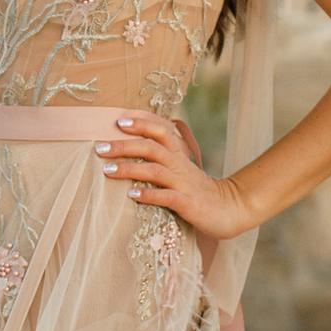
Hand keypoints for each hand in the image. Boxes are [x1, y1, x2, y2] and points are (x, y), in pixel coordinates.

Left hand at [94, 113, 258, 240]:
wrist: (231, 208)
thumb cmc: (199, 190)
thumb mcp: (182, 170)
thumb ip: (163, 158)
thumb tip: (136, 148)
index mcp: (179, 155)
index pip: (159, 131)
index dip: (140, 124)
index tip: (117, 121)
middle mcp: (180, 165)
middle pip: (150, 147)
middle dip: (123, 146)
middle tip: (99, 147)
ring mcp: (184, 183)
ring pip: (154, 170)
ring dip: (129, 168)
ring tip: (107, 170)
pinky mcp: (187, 203)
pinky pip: (166, 197)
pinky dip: (148, 194)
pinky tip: (131, 195)